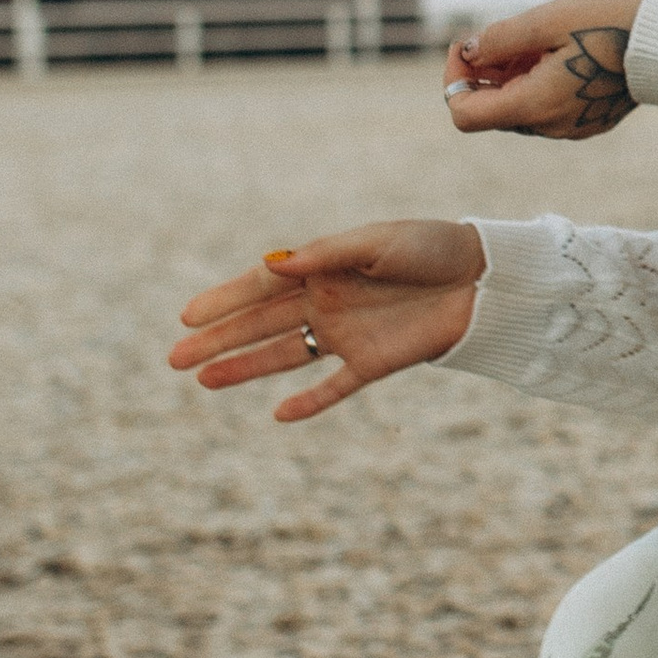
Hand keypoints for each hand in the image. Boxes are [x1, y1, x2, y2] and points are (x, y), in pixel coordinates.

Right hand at [171, 222, 484, 422]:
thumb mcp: (378, 243)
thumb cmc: (430, 248)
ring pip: (284, 356)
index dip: (224, 301)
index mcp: (323, 268)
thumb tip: (274, 265)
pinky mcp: (373, 363)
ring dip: (245, 369)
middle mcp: (327, 302)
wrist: (483, 278)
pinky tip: (279, 415)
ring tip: (203, 381)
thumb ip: (328, 255)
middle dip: (218, 340)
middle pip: (261, 325)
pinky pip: (334, 387)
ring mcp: (347, 334)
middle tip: (174, 358)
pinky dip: (310, 402)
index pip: (262, 287)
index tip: (187, 316)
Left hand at [444, 0, 649, 137]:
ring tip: (536, 37)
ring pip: (519, 106)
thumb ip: (500, 38)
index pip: (463, 114)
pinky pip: (546, 106)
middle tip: (503, 33)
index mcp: (535, 106)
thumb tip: (468, 51)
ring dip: (512, 75)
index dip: (453, 79)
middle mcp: (550, 126)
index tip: (466, 45)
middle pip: (491, 109)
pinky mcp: (589, 119)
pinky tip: (558, 51)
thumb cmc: (613, 22)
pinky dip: (537, 81)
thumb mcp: (548, 19)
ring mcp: (571, 127)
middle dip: (485, 72)